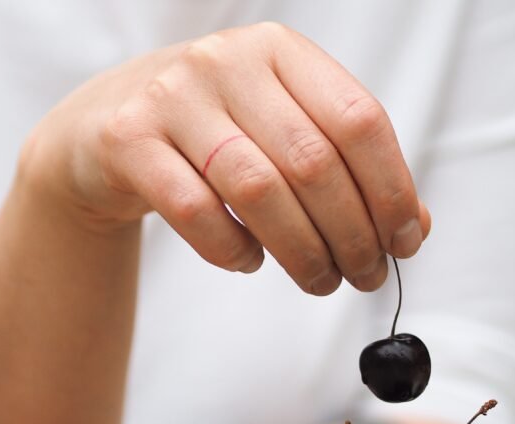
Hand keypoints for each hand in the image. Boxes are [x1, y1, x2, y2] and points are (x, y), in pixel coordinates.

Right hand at [29, 22, 431, 294]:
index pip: (359, 119)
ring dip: (301, 252)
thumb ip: (345, 170)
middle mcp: (227, 61)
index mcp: (279, 51)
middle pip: (313, 162)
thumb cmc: (209, 138)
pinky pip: (197, 213)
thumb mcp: (280, 134)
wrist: (100, 132)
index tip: (406, 243)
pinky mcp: (128, 141)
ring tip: (318, 281)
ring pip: (258, 189)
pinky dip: (234, 250)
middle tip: (364, 277)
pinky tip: (248, 261)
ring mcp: (173, 97)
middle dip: (352, 234)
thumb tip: (414, 228)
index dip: (392, 189)